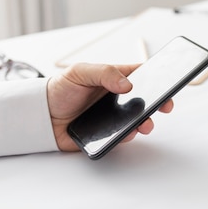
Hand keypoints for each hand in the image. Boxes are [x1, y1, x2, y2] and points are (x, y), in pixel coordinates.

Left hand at [46, 63, 173, 151]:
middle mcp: (117, 98)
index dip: (157, 79)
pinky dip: (127, 136)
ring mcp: (112, 117)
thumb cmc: (59, 89)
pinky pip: (121, 136)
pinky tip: (128, 132)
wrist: (39, 116)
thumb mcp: (79, 71)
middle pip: (144, 100)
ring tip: (145, 124)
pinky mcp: (105, 134)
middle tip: (165, 106)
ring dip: (145, 122)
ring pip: (136, 120)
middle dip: (157, 104)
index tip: (168, 84)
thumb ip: (104, 73)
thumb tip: (128, 84)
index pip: (142, 76)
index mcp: (114, 79)